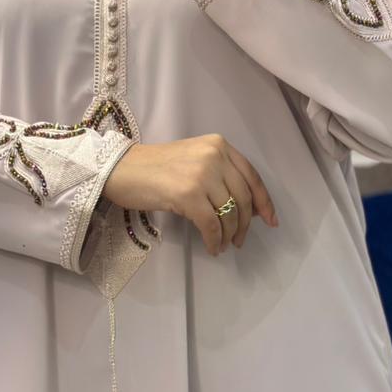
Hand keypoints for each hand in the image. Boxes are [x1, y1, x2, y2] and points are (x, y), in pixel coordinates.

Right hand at [101, 134, 279, 255]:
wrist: (121, 169)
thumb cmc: (154, 167)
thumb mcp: (194, 160)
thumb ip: (220, 174)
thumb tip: (247, 208)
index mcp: (219, 144)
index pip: (251, 176)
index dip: (264, 201)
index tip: (270, 221)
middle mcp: (214, 155)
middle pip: (243, 197)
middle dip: (245, 224)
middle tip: (240, 240)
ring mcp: (201, 174)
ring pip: (229, 213)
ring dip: (229, 234)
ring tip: (223, 244)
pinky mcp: (187, 194)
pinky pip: (211, 224)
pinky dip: (214, 240)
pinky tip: (212, 247)